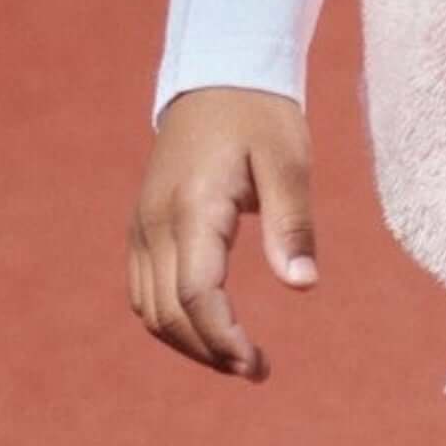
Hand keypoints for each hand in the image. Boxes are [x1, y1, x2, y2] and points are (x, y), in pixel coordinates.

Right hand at [127, 86, 317, 381]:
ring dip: (188, 342)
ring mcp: (142, 225)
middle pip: (168, 313)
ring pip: (149, 309)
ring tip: (236, 358)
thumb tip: (303, 285)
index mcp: (194, 206)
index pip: (196, 294)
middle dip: (209, 351)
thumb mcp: (289, 161)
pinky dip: (171, 320)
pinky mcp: (142, 226)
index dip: (224, 337)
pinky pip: (144, 290)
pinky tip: (209, 328)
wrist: (218, 75)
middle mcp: (155, 222)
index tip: (256, 364)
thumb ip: (293, 224)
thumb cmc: (261, 116)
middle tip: (256, 370)